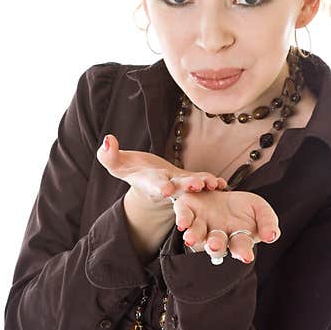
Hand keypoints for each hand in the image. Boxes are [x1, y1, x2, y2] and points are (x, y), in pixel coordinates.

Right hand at [96, 134, 227, 210]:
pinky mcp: (190, 179)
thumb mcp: (116, 164)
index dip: (159, 187)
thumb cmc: (129, 169)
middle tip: (196, 186)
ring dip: (203, 185)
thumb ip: (109, 155)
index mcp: (148, 182)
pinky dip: (212, 183)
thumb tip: (107, 139)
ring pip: (193, 186)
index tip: (165, 189)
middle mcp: (166, 186)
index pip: (153, 184)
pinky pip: (203, 182)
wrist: (145, 179)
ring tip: (214, 184)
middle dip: (186, 187)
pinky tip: (223, 183)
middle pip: (177, 188)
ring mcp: (180, 185)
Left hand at [173, 189, 280, 263]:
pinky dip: (183, 219)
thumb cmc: (244, 208)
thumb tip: (271, 237)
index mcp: (236, 239)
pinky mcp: (188, 209)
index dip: (242, 251)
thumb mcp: (262, 211)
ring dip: (195, 236)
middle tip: (216, 246)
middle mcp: (216, 235)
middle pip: (216, 244)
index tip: (246, 256)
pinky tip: (182, 224)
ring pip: (196, 233)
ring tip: (191, 238)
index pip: (240, 247)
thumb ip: (268, 223)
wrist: (224, 192)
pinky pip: (184, 215)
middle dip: (216, 245)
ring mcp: (201, 223)